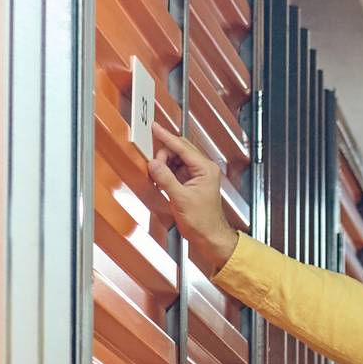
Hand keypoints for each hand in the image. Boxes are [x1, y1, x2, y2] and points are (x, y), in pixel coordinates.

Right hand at [146, 118, 235, 266]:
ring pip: (176, 159)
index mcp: (205, 169)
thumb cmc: (202, 221)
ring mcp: (197, 174)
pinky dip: (166, 173)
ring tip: (158, 178)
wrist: (209, 236)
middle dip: (163, 155)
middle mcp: (203, 168)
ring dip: (164, 165)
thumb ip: (165, 179)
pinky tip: (161, 181)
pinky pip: (175, 170)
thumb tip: (154, 164)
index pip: (182, 147)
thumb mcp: (180, 199)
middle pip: (179, 150)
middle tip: (153, 166)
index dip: (166, 137)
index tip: (155, 128)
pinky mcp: (191, 182)